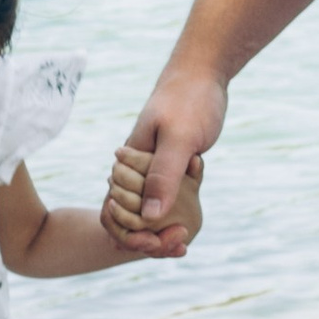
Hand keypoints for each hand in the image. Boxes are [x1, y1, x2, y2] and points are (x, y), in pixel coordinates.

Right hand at [102, 67, 226, 258]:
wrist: (203, 71)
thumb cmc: (190, 100)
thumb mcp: (179, 139)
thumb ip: (164, 175)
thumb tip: (149, 216)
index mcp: (130, 159)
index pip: (115, 207)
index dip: (129, 233)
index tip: (155, 245)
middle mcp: (136, 164)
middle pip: (128, 211)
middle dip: (146, 235)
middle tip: (178, 247)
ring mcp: (152, 163)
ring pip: (147, 205)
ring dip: (161, 226)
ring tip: (182, 242)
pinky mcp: (170, 161)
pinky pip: (165, 193)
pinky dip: (173, 211)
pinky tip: (186, 226)